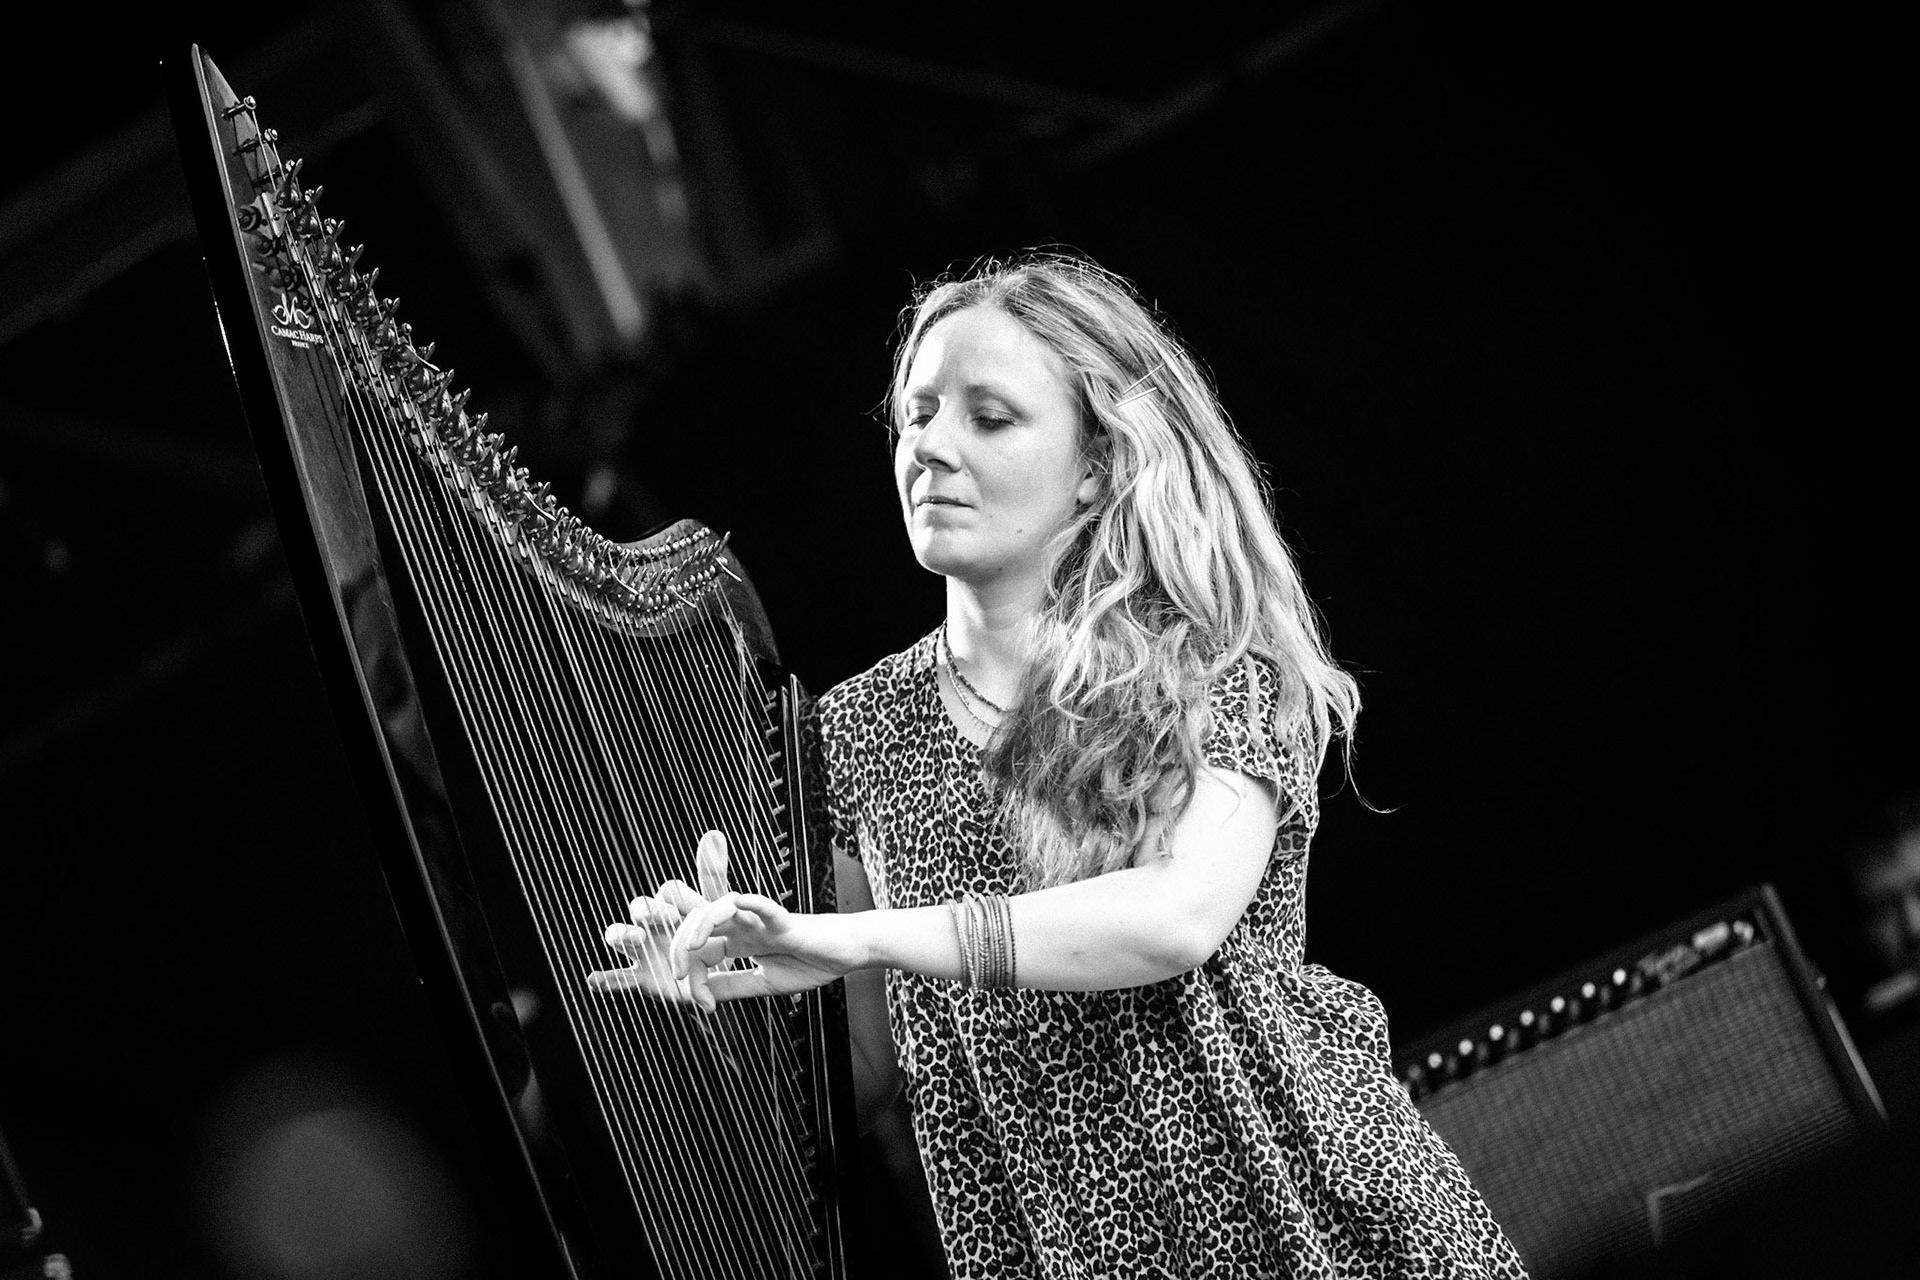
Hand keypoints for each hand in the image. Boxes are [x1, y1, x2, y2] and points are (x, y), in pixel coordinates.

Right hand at [586, 829, 731, 1006]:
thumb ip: (712, 875)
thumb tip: (714, 832)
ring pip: (620, 936)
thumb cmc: (712, 939)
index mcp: (672, 906)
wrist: (715, 978)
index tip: (678, 915)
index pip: (666, 894)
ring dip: (621, 935)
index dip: (670, 903)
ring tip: (634, 939)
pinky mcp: (641, 979)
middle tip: (664, 920)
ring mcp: (643, 951)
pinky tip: (594, 980)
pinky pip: (619, 979)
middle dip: (647, 911)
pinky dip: (606, 980)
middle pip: (639, 908)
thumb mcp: (717, 910)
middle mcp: (652, 925)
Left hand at [588, 831, 862, 1011]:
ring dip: (687, 929)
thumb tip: (694, 997)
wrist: (848, 953)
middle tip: (627, 945)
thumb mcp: (760, 984)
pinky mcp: (775, 914)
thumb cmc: (808, 964)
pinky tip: (707, 929)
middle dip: (650, 927)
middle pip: (682, 916)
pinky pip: (745, 903)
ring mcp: (751, 917)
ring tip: (682, 954)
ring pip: (707, 909)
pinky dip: (724, 912)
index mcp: (726, 939)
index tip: (600, 981)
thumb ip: (727, 985)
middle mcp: (732, 923)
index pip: (677, 946)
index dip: (644, 962)